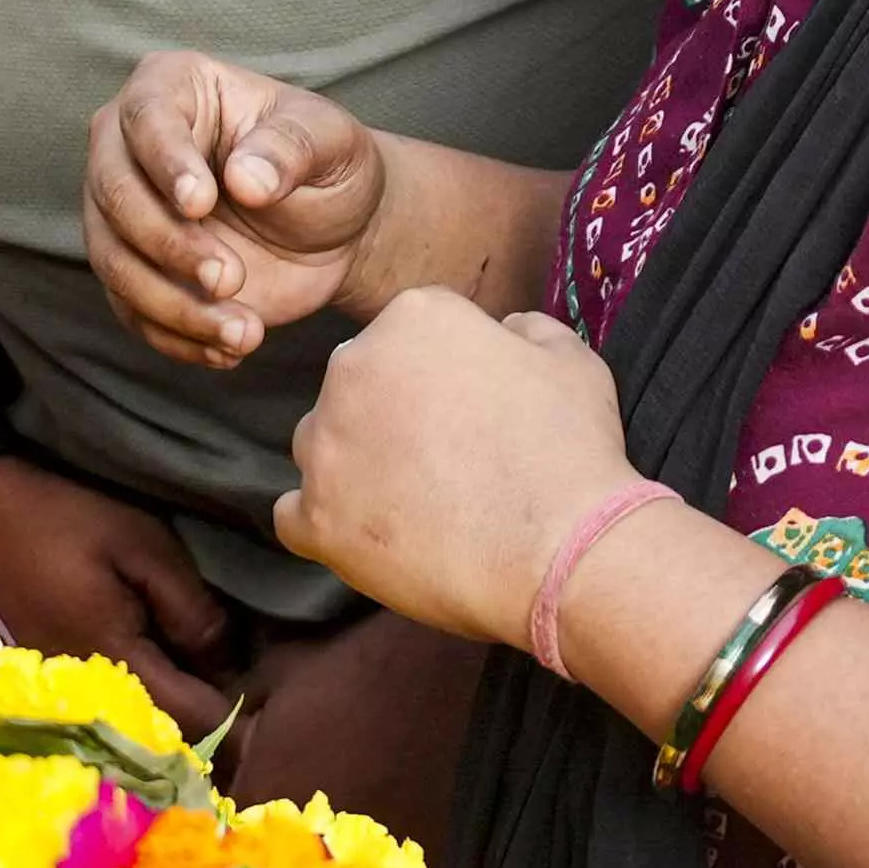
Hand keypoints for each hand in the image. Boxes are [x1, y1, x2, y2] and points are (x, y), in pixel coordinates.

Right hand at [0, 454, 237, 734]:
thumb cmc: (62, 518)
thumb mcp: (141, 545)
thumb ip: (190, 608)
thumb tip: (227, 661)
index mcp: (114, 662)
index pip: (195, 719)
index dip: (244, 724)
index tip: (283, 720)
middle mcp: (85, 700)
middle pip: (168, 739)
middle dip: (218, 734)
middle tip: (262, 712)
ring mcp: (63, 701)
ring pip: (140, 732)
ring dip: (183, 724)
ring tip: (223, 697)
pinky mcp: (51, 689)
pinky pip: (112, 716)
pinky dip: (148, 709)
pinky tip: (172, 683)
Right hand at [88, 55, 386, 366]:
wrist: (335, 227)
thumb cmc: (328, 163)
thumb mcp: (331, 142)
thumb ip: (292, 149)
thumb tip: (244, 178)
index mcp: (174, 87)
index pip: (146, 117)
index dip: (166, 163)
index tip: (202, 203)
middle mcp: (130, 145)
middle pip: (112, 192)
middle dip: (167, 243)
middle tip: (229, 277)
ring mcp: (124, 212)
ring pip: (112, 260)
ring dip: (171, 304)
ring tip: (244, 330)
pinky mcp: (134, 270)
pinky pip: (131, 310)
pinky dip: (175, 337)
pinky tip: (228, 349)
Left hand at [277, 288, 632, 649]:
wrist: (559, 549)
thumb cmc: (569, 449)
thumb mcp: (570, 359)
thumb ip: (527, 329)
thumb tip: (506, 330)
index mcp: (414, 318)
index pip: (411, 333)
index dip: (446, 372)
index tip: (473, 408)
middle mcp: (354, 367)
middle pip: (358, 383)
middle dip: (392, 413)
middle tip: (446, 457)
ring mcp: (327, 446)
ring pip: (324, 444)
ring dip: (356, 463)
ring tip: (413, 500)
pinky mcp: (315, 518)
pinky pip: (297, 513)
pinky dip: (328, 522)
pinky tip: (373, 533)